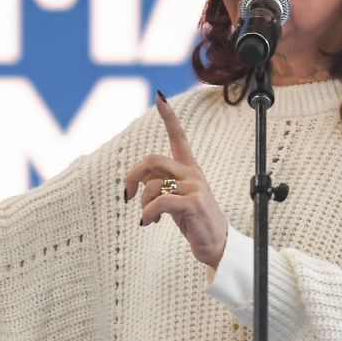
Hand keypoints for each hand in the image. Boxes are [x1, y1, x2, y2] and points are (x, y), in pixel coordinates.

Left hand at [124, 92, 229, 268]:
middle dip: (132, 176)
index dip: (169, 117)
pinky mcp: (193, 203)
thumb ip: (158, 182)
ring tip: (148, 218)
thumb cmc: (191, 219)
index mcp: (188, 168)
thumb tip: (137, 179)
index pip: (178, 136)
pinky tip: (148, 223)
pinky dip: (148, 214)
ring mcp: (194, 187)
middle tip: (126, 195)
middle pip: (152, 160)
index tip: (160, 97)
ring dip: (143, 204)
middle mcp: (192, 173)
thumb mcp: (173, 197)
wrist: (214, 243)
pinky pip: (160, 202)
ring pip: (153, 186)